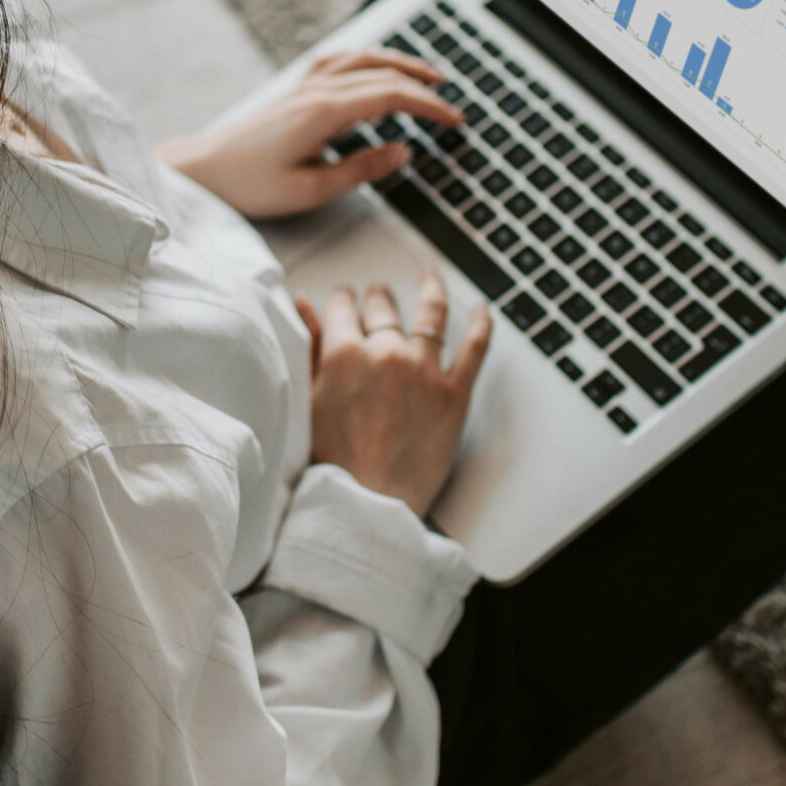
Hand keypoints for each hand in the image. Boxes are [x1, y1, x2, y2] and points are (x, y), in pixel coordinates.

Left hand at [158, 49, 460, 218]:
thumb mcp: (310, 190)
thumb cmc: (250, 185)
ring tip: (427, 75)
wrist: (203, 170)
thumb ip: (361, 170)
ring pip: (361, 59)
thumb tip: (403, 151)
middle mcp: (315, 90)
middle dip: (423, 85)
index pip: (391, 96)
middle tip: (451, 104)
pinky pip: (338, 60)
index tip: (454, 120)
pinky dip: (366, 59)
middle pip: (382, 73)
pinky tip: (374, 65)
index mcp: (324, 112)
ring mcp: (303, 85)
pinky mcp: (294, 90)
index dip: (428, 107)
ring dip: (398, 63)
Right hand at [300, 273, 491, 516]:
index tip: (344, 301)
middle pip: (384, 308)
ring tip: (430, 280)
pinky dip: (482, 324)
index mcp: (343, 353)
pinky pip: (474, 348)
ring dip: (430, 291)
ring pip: (431, 314)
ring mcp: (424, 370)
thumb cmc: (331, 462)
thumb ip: (308, 348)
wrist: (367, 504)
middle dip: (378, 298)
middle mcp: (386, 352)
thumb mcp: (308, 400)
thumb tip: (303, 306)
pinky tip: (483, 310)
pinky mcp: (454, 394)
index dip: (341, 301)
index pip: (342, 307)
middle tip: (378, 297)